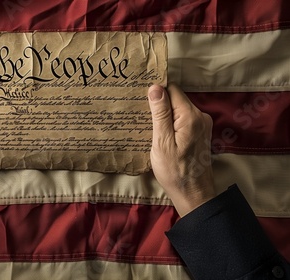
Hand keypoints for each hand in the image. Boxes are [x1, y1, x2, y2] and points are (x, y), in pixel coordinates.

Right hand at [148, 84, 215, 216]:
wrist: (193, 194)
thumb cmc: (174, 171)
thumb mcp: (161, 142)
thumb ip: (160, 113)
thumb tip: (155, 87)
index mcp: (190, 116)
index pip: (172, 90)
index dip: (156, 92)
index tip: (141, 99)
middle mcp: (200, 116)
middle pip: (176, 98)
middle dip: (159, 104)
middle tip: (141, 114)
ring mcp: (202, 125)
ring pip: (179, 109)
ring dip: (164, 114)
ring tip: (148, 124)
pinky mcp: (200, 133)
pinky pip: (183, 120)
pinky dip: (171, 123)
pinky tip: (160, 133)